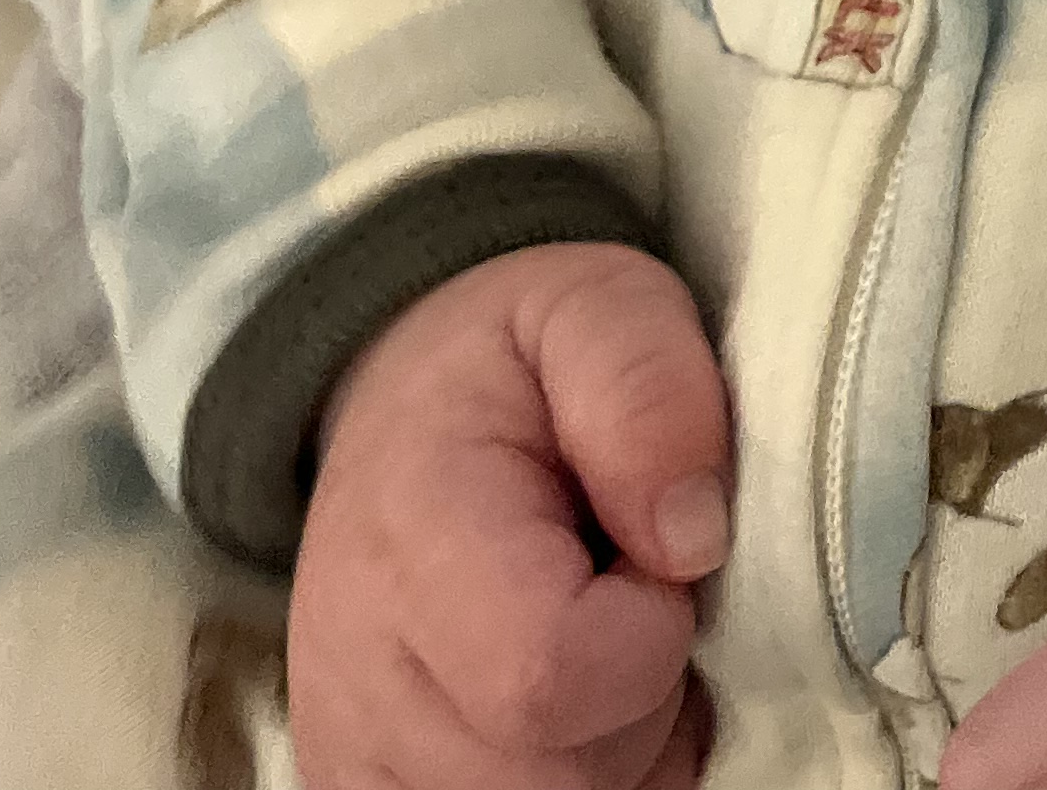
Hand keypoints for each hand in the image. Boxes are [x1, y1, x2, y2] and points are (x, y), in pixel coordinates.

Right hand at [289, 240, 731, 789]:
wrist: (399, 414)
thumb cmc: (514, 363)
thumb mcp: (599, 304)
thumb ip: (649, 392)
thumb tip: (691, 541)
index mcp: (410, 538)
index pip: (549, 675)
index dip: (650, 628)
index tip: (655, 552)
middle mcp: (357, 679)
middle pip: (563, 778)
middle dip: (644, 694)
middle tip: (628, 586)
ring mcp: (355, 760)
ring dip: (619, 747)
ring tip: (600, 633)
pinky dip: (585, 781)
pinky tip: (573, 697)